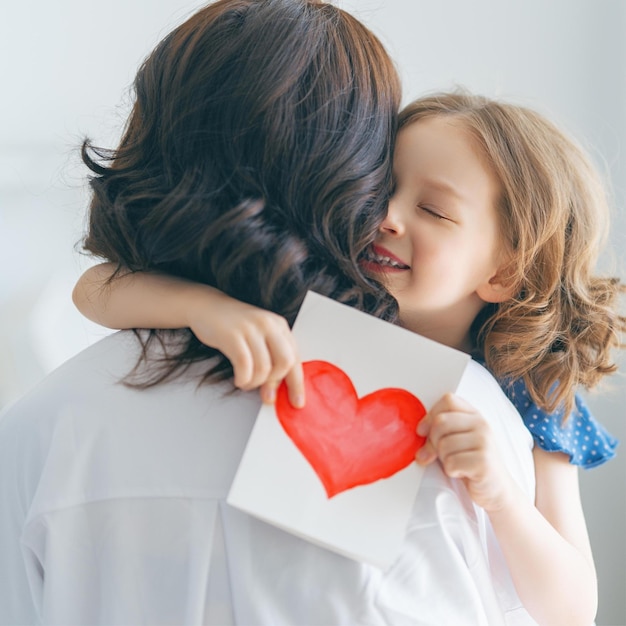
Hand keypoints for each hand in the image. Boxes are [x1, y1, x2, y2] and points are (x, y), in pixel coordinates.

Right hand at [186, 288, 303, 407]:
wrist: (207, 307)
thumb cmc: (234, 327)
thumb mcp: (259, 337)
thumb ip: (271, 358)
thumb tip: (276, 391)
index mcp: (280, 326)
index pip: (295, 358)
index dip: (297, 383)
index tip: (297, 402)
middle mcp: (268, 325)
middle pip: (285, 362)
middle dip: (275, 382)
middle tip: (266, 393)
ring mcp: (251, 329)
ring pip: (264, 368)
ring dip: (255, 383)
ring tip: (246, 383)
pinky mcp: (233, 335)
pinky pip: (245, 366)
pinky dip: (243, 379)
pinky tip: (239, 380)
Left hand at [415, 393, 514, 510]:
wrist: (497, 489)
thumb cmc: (473, 463)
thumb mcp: (458, 439)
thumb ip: (441, 429)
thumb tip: (419, 431)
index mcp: (474, 415)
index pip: (448, 400)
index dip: (430, 415)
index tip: (423, 430)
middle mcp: (482, 425)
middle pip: (441, 422)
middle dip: (432, 441)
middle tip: (439, 454)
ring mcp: (484, 442)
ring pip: (443, 444)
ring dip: (443, 459)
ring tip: (456, 463)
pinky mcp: (483, 462)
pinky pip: (451, 462)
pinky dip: (451, 471)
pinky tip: (462, 472)